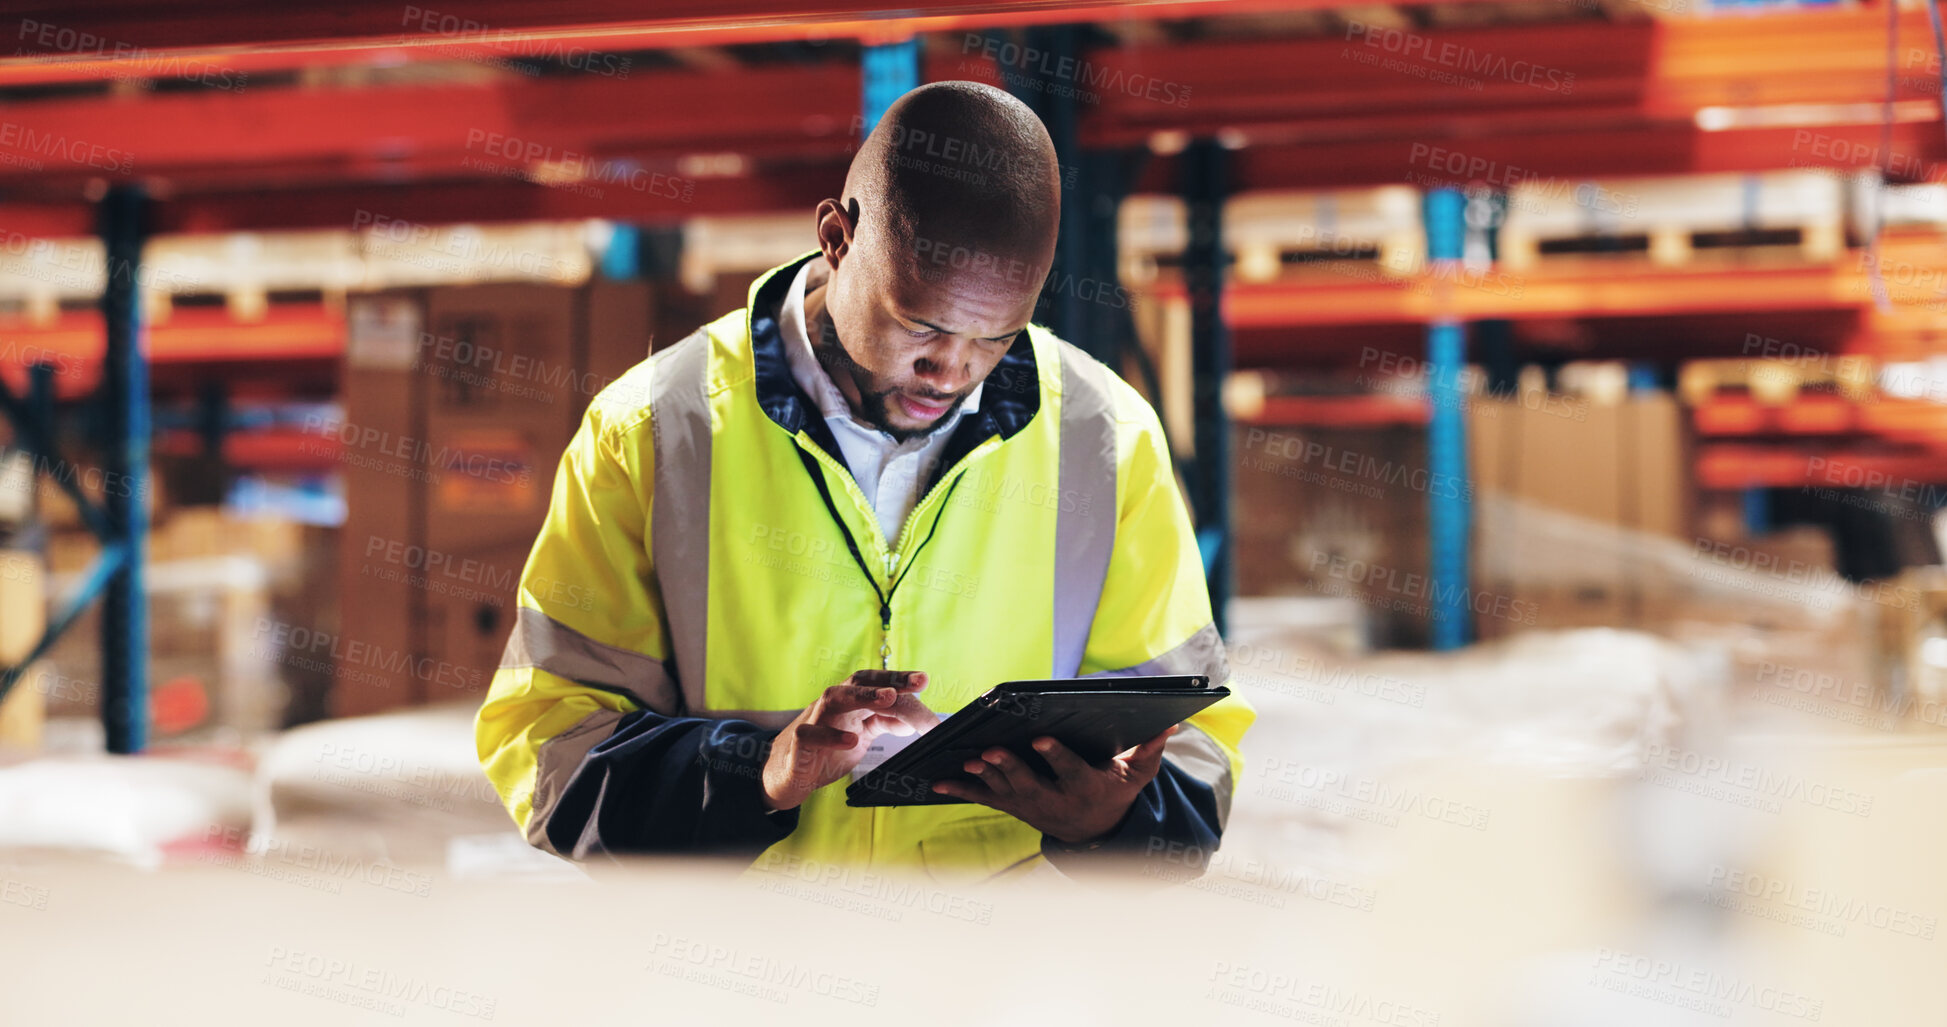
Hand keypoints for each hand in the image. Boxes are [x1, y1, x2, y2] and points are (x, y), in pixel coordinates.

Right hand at [762, 670, 937, 810]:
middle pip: (859, 682)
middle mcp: (832, 705)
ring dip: (863, 696)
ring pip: (834, 698)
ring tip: (889, 698)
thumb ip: (881, 723)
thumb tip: (910, 720)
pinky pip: (811, 734)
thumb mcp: (859, 736)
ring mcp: (813, 721)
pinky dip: (831, 735)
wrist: (786, 775)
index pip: (875, 683)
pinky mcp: (798, 744)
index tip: (924, 680)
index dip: (899, 680)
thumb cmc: (823, 752)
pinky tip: (852, 740)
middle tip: (918, 682)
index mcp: (849, 703)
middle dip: (889, 680)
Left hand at [931, 726, 1176, 843]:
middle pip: (1029, 783)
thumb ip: (1150, 752)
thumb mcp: (1137, 777)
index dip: (1055, 756)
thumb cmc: (1115, 792)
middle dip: (1010, 767)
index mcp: (1084, 788)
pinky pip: (984, 798)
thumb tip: (1170, 725)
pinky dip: (961, 789)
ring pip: (1004, 791)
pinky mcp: (1012, 806)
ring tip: (967, 760)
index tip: (1040, 739)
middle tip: (991, 750)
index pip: (1070, 771)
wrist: (1093, 831)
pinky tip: (938, 781)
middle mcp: (1054, 801)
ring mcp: (1030, 806)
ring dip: (984, 777)